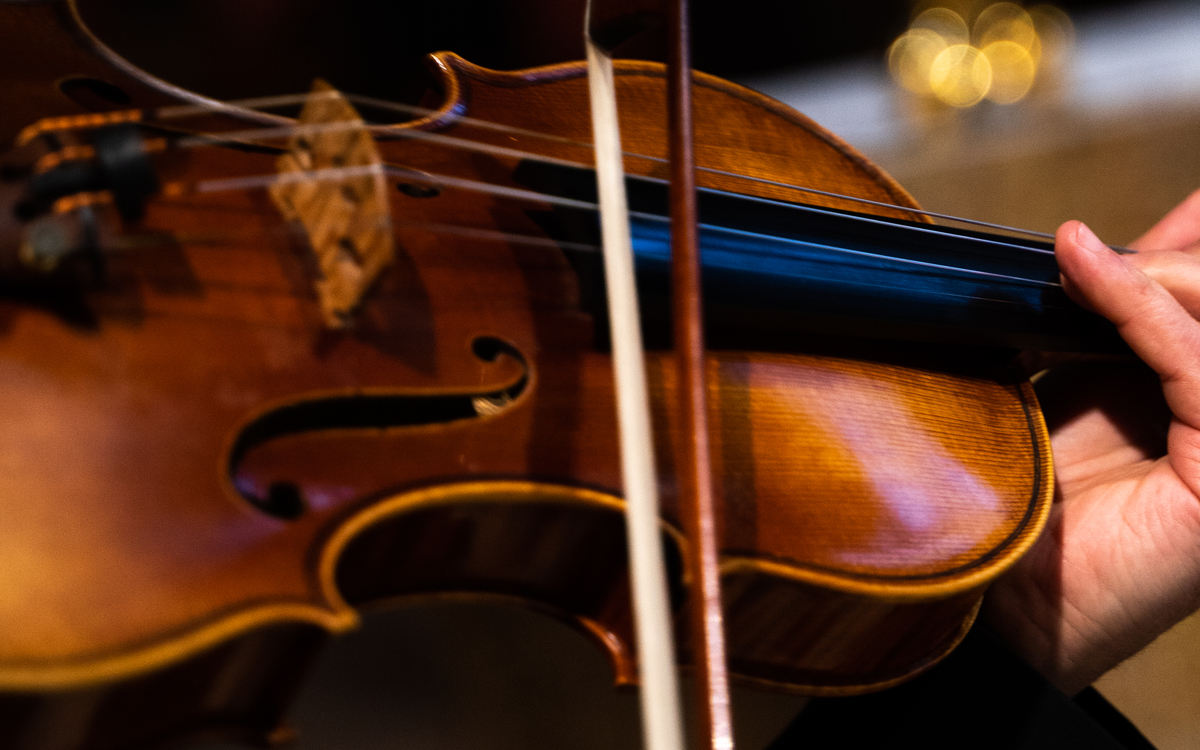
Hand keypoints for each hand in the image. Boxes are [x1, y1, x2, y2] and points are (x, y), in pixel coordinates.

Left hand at [983, 190, 1199, 695]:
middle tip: (1081, 250)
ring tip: (1076, 261)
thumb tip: (1091, 244)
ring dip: (1154, 278)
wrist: (997, 598)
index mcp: (1199, 409)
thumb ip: (1099, 328)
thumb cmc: (1024, 501)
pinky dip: (1138, 306)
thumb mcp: (1068, 391)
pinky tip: (1083, 270)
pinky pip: (1199, 363)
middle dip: (1167, 263)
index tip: (1106, 226)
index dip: (1186, 250)